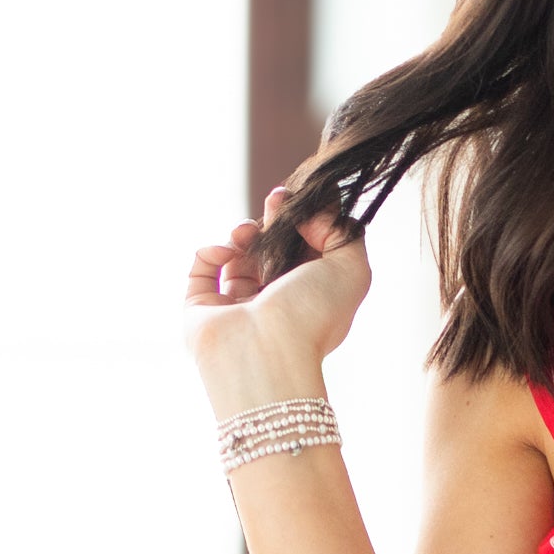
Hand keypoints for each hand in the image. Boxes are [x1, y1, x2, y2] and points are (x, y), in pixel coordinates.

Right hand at [184, 184, 371, 415]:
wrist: (264, 354)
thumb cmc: (311, 317)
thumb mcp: (350, 270)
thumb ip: (344, 234)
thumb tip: (314, 214)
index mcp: (311, 298)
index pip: (307, 252)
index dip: (305, 222)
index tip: (299, 200)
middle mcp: (275, 304)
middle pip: (272, 250)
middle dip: (275, 220)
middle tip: (276, 200)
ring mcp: (237, 306)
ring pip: (238, 256)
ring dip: (243, 233)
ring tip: (248, 232)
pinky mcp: (203, 307)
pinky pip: (203, 269)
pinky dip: (211, 252)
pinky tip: (226, 251)